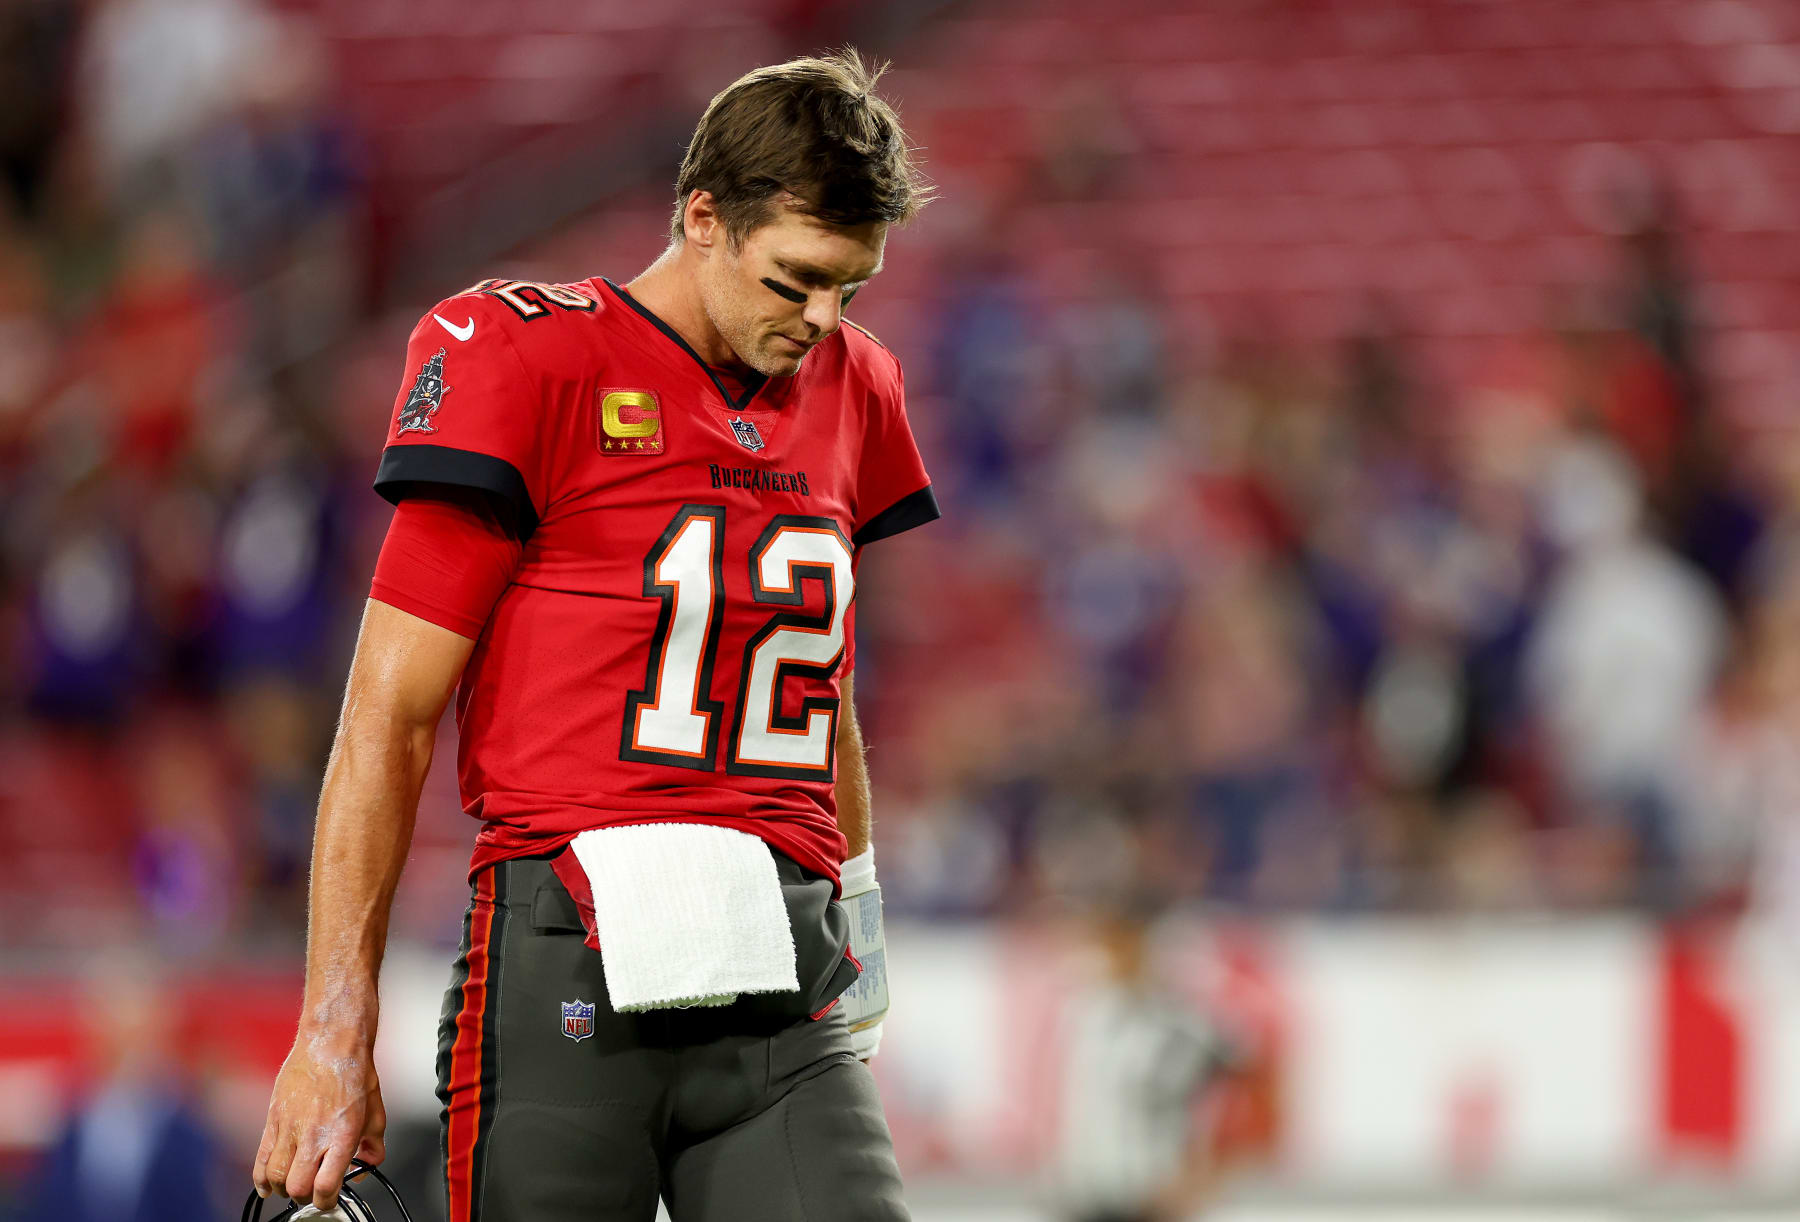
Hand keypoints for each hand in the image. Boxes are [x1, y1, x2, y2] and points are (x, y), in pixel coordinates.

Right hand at [253, 1027, 386, 1211]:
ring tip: (292, 1186)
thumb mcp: (376, 1112)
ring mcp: (290, 1128)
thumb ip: (373, 1145)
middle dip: (305, 1197)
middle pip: (298, 1187)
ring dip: (283, 1188)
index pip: (326, 1186)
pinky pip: (261, 1158)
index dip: (326, 1201)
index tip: (329, 1200)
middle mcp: (314, 1135)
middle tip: (311, 1193)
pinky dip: (261, 1179)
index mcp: (343, 1135)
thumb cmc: (355, 1073)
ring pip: (275, 1177)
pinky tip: (267, 1186)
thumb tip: (368, 1165)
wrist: (331, 1041)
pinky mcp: (274, 1120)